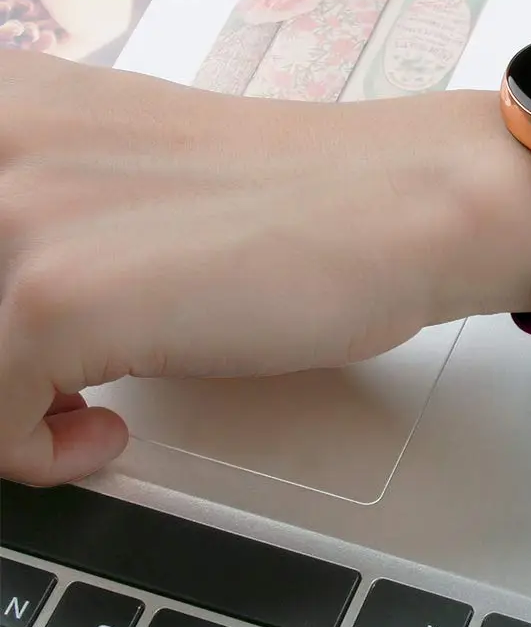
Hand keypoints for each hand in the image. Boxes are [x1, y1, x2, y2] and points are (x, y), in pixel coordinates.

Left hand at [0, 53, 530, 485]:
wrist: (395, 208)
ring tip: (73, 412)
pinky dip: (34, 454)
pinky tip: (110, 429)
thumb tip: (6, 303)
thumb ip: (34, 203)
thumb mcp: (115, 172)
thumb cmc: (290, 201)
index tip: (25, 349)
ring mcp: (15, 213)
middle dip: (0, 367)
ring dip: (8, 411)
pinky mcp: (54, 295)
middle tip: (48, 386)